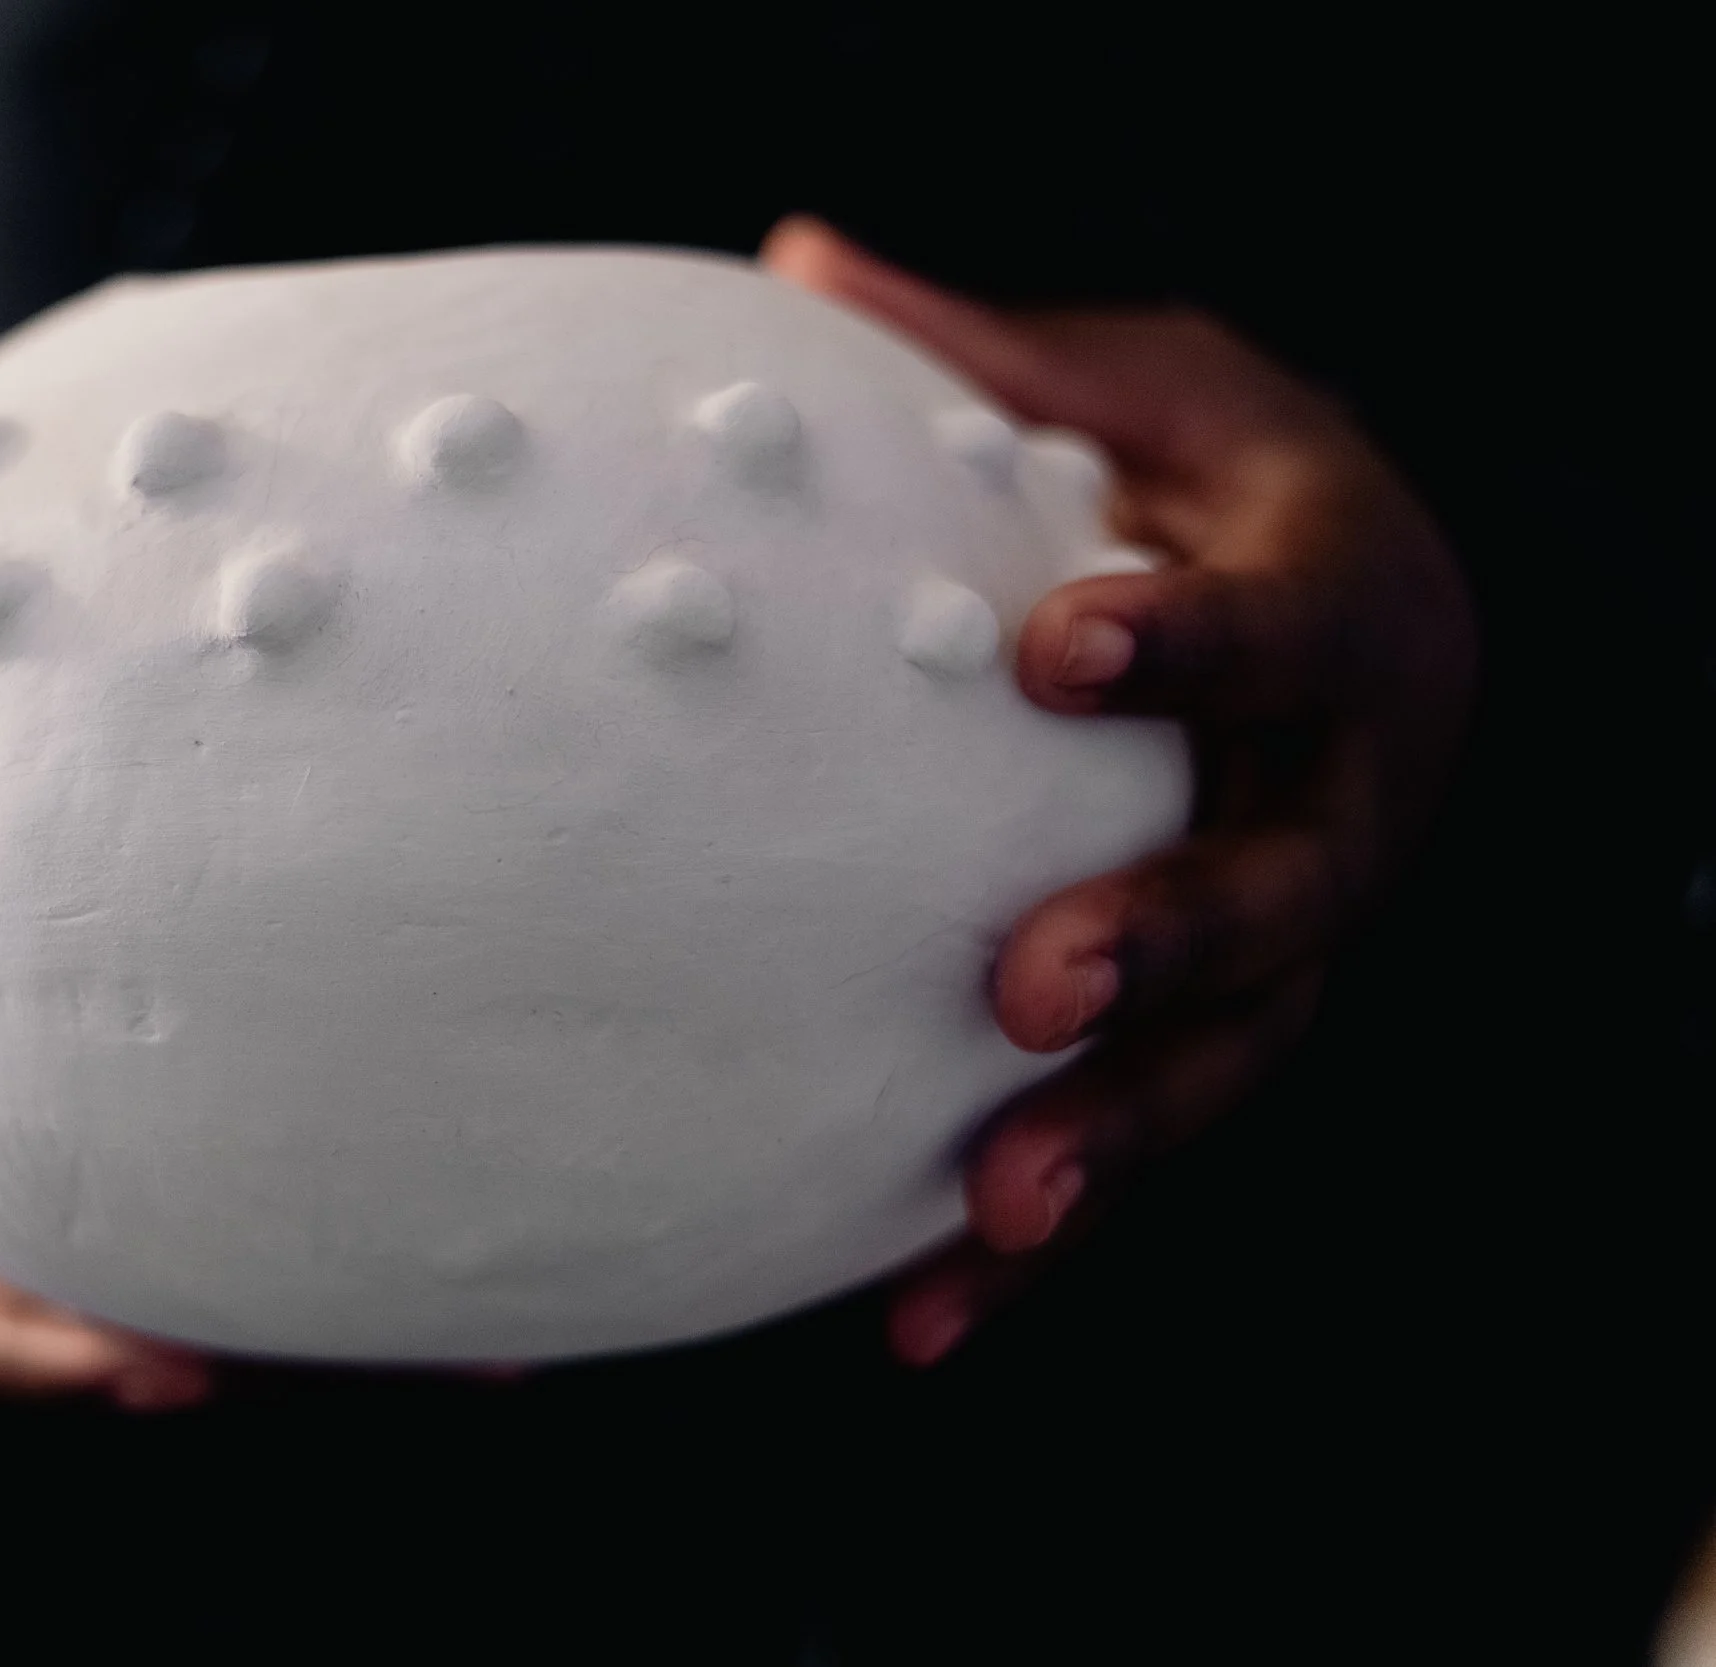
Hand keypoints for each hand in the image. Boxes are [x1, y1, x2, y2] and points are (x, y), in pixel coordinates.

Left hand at [760, 217, 1477, 1365]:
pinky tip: (921, 1320)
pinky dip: (1045, 1239)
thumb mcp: (1139, 389)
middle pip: (1286, 883)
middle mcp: (1340, 788)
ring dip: (1118, 1136)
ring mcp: (1294, 931)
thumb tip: (797, 261)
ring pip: (1233, 1053)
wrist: (1353, 611)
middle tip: (1032, 981)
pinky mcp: (1220, 1026)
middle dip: (1167, 936)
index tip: (1066, 648)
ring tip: (993, 1204)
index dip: (1194, 641)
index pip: (1282, 623)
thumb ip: (990, 357)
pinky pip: (1142, 1140)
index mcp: (1336, 607)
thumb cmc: (1213, 484)